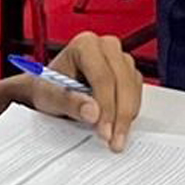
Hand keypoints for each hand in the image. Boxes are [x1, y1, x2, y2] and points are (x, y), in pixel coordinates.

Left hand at [28, 32, 143, 151]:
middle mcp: (105, 46)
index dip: (106, 106)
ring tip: (115, 138)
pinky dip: (129, 111)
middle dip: (119, 114)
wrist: (50, 90)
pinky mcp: (127, 72)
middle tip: (113, 139)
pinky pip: (136, 92)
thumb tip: (92, 112)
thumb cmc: (47, 88)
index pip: (103, 77)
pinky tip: (118, 126)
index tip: (104, 130)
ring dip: (127, 115)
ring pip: (132, 87)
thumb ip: (69, 102)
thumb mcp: (49, 97)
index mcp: (85, 45)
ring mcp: (119, 58)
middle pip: (122, 81)